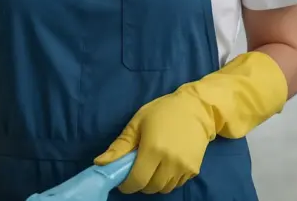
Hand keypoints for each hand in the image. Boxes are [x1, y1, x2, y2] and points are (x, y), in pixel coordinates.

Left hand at [94, 91, 214, 193]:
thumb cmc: (163, 112)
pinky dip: (168, 180)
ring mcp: (184, 167)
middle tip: (138, 169)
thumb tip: (99, 163)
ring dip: (154, 182)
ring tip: (153, 166)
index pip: (136, 180)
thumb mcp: (137, 123)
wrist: (197, 108)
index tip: (123, 179)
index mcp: (153, 148)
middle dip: (140, 183)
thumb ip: (119, 146)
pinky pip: (176, 184)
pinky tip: (166, 164)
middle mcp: (170, 162)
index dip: (127, 184)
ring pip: (163, 188)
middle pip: (150, 187)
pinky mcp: (194, 170)